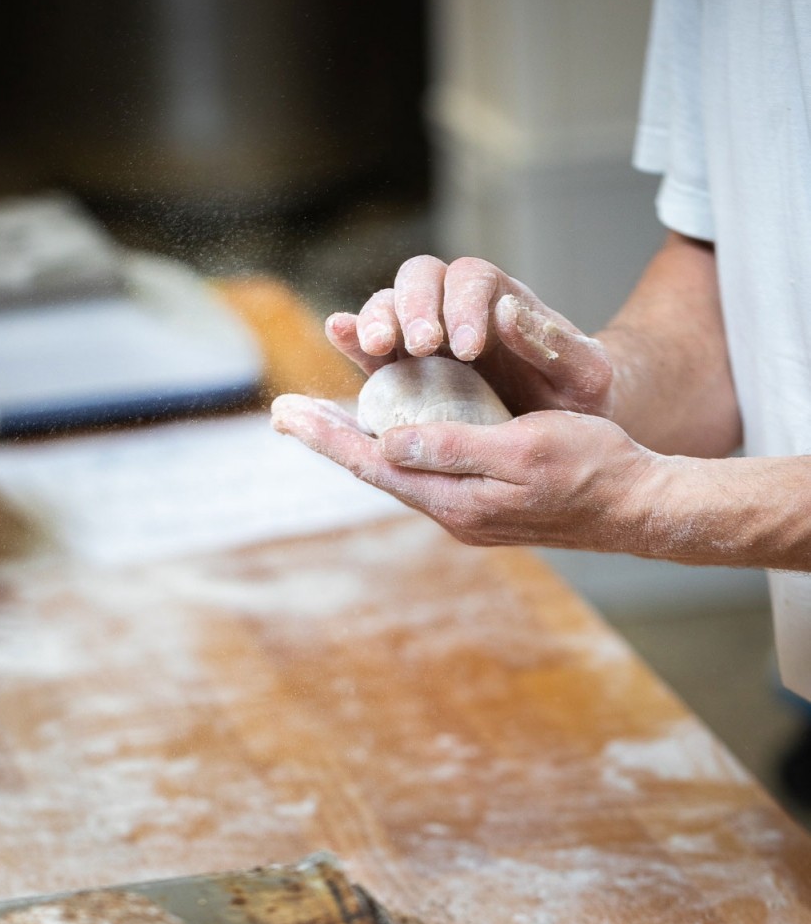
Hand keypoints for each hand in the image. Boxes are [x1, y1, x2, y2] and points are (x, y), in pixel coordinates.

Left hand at [270, 397, 657, 553]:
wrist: (639, 507)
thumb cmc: (591, 468)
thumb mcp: (523, 448)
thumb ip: (455, 447)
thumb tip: (388, 442)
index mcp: (456, 500)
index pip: (373, 464)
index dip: (327, 435)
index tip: (284, 412)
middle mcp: (453, 511)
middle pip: (375, 469)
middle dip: (330, 437)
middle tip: (284, 412)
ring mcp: (467, 511)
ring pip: (397, 471)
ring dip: (358, 443)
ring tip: (321, 418)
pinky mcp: (483, 503)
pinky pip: (425, 471)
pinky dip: (396, 448)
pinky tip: (388, 433)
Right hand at [326, 254, 614, 418]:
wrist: (562, 433)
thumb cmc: (578, 398)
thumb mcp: (586, 374)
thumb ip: (556, 345)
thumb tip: (507, 310)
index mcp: (500, 300)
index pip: (473, 279)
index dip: (464, 304)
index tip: (469, 346)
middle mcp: (455, 308)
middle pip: (420, 279)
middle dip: (415, 306)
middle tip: (422, 344)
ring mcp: (423, 337)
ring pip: (388, 305)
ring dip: (377, 319)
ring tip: (379, 345)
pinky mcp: (400, 371)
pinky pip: (368, 348)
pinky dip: (351, 337)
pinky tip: (339, 334)